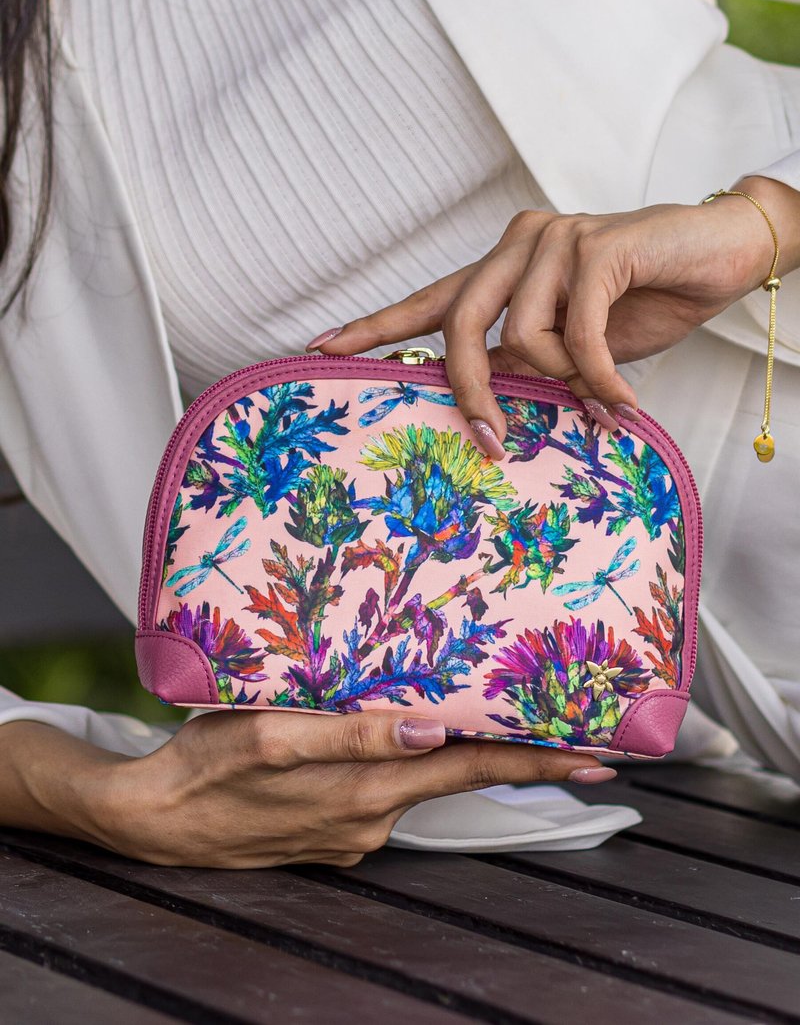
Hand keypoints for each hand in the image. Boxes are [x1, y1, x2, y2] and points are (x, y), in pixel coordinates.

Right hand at [0, 714, 610, 867]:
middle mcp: (371, 817)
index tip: (597, 759)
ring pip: (420, 782)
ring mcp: (353, 829)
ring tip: (484, 711)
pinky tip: (395, 738)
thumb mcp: (272, 737)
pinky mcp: (332, 830)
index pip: (472, 773)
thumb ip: (351, 734)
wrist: (154, 820)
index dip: (536, 763)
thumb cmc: (207, 766)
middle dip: (518, 757)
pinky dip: (403, 764)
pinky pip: (383, 789)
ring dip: (456, 754)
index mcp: (366, 790)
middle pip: (460, 778)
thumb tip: (431, 731)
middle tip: (575, 736)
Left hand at [307, 176, 799, 452]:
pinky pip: (578, 335)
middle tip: (491, 440)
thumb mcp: (575, 344)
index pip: (431, 299)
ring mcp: (555, 239)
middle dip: (469, 389)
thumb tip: (484, 402)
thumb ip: (527, 360)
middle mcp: (518, 244)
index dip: (376, 325)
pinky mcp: (596, 247)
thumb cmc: (646, 300)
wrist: (721, 254)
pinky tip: (624, 400)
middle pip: (459, 323)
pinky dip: (600, 378)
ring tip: (605, 392)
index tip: (321, 347)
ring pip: (522, 335)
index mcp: (505, 268)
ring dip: (565, 379)